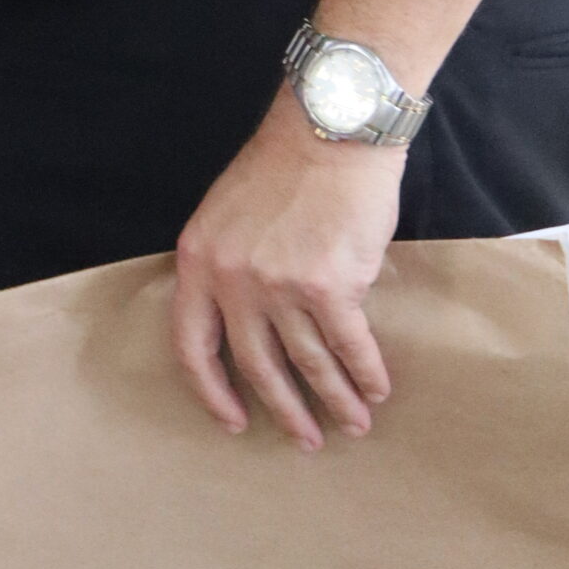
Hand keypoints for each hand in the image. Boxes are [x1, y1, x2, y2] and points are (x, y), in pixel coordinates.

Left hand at [171, 86, 403, 448]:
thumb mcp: (227, 212)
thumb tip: (251, 323)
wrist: (330, 128)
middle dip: (285, 409)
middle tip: (306, 439)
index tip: (232, 420)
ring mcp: (280, 285)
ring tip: (354, 424)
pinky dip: (366, 373)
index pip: (191, 343)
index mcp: (198, 258)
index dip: (210, 390)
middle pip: (256, 365)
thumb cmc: (283, 164)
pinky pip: (350, 346)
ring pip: (308, 363)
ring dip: (335, 401)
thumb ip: (228, 265)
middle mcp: (233, 278)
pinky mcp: (329, 286)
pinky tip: (377, 388)